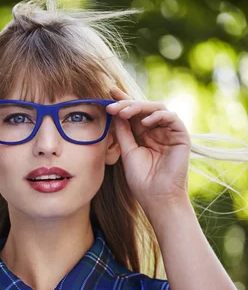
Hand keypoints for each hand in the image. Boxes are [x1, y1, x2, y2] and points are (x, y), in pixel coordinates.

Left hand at [106, 87, 191, 209]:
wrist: (156, 197)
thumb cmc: (141, 179)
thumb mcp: (127, 151)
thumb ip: (123, 131)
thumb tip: (114, 112)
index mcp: (143, 134)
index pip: (133, 113)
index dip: (122, 101)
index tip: (108, 93)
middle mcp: (157, 130)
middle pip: (143, 108)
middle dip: (127, 103)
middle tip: (112, 105)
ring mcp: (169, 132)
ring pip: (157, 108)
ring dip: (139, 107)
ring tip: (124, 112)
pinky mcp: (181, 135)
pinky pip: (171, 117)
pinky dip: (158, 116)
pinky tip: (145, 122)